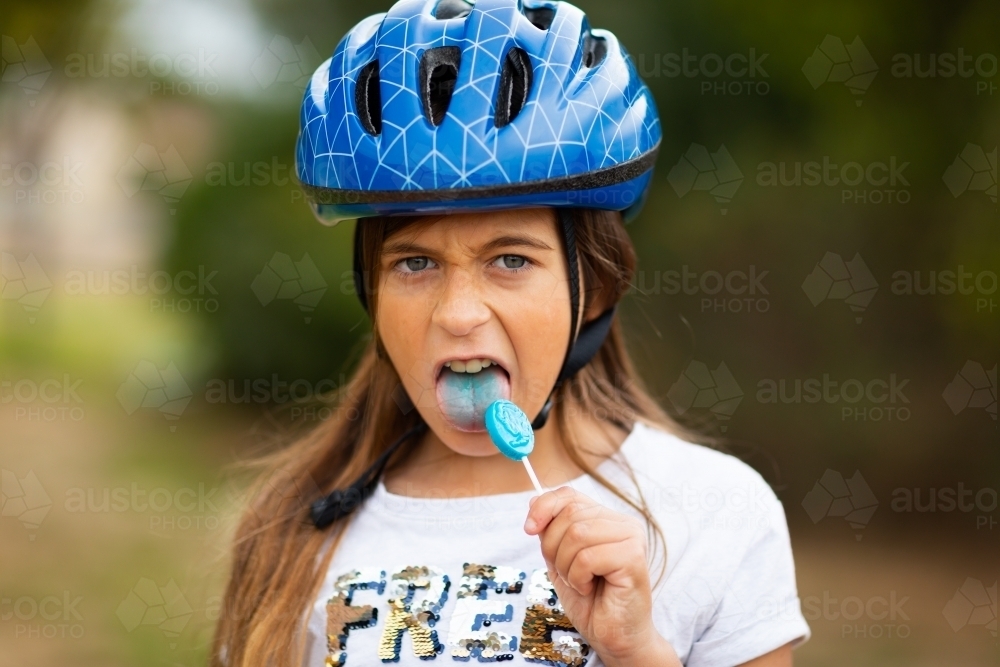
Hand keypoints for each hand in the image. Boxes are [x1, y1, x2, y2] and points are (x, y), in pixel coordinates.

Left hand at [524, 487, 680, 665]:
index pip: (570, 495)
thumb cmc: (590, 601)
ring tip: (579, 582)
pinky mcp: (633, 558)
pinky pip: (587, 557)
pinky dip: (578, 577)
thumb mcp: (560, 559)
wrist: (613, 637)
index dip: (544, 507)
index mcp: (608, 519)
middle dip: (554, 548)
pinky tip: (589, 588)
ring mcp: (632, 538)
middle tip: (566, 573)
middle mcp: (624, 523)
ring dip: (566, 565)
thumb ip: (552, 530)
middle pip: (570, 514)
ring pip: (577, 534)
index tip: (529, 529)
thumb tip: (533, 501)